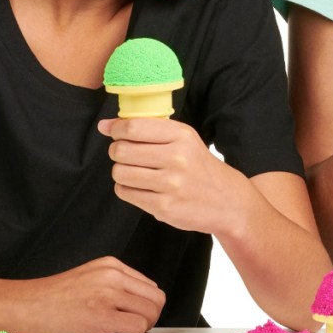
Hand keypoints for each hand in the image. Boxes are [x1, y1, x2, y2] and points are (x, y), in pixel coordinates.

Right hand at [18, 256, 165, 332]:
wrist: (26, 306)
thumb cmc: (54, 298)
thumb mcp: (89, 278)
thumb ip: (115, 285)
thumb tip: (141, 306)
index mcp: (111, 265)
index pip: (150, 286)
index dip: (146, 305)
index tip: (135, 315)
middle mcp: (113, 276)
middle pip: (156, 299)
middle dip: (150, 317)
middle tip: (135, 327)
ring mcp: (108, 294)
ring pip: (150, 314)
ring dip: (142, 327)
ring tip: (124, 331)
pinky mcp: (102, 315)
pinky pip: (137, 327)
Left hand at [98, 117, 247, 234]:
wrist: (228, 202)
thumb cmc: (200, 168)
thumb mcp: (184, 141)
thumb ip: (147, 130)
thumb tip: (104, 126)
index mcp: (182, 136)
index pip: (133, 127)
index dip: (116, 130)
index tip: (115, 133)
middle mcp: (177, 158)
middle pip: (121, 150)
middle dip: (118, 152)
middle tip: (128, 156)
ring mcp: (170, 184)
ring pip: (120, 172)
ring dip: (122, 173)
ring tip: (137, 173)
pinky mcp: (164, 206)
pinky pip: (125, 192)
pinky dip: (128, 189)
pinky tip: (143, 188)